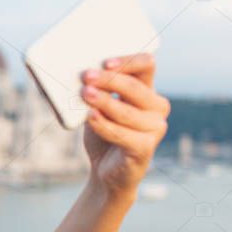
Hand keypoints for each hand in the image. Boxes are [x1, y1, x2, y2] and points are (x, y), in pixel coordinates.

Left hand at [80, 52, 170, 198]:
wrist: (106, 170)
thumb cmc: (103, 131)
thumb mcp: (97, 106)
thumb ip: (94, 90)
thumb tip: (74, 74)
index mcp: (147, 90)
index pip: (146, 65)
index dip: (128, 61)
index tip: (106, 63)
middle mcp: (156, 107)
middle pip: (135, 87)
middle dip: (109, 80)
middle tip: (85, 76)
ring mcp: (154, 128)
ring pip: (127, 111)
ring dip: (104, 101)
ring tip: (84, 94)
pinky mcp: (145, 148)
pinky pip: (122, 134)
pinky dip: (104, 124)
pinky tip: (90, 116)